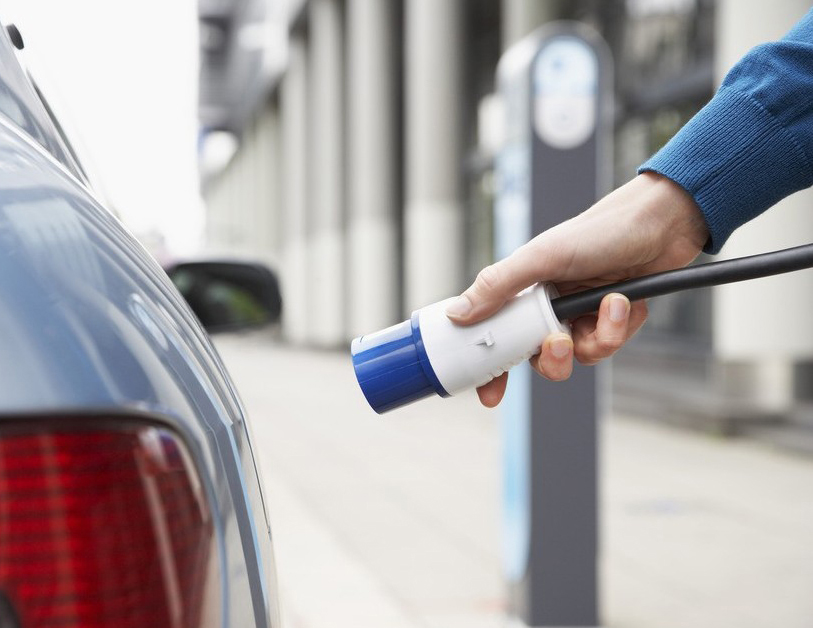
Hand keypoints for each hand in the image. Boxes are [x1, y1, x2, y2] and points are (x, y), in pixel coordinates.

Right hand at [446, 172, 708, 406]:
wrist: (659, 223)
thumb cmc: (599, 230)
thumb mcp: (541, 257)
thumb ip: (498, 287)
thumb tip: (456, 314)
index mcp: (526, 292)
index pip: (500, 336)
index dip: (493, 368)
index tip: (491, 394)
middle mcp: (551, 306)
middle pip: (540, 357)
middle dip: (554, 358)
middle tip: (561, 342)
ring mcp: (583, 315)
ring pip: (580, 357)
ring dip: (598, 338)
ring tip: (611, 306)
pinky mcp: (613, 320)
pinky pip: (610, 345)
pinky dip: (620, 327)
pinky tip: (626, 301)